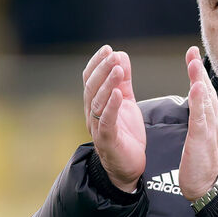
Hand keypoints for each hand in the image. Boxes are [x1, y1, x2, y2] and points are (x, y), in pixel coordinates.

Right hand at [82, 45, 145, 191]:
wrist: (127, 167)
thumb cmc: (125, 134)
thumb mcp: (126, 101)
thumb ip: (123, 81)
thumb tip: (120, 55)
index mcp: (95, 104)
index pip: (90, 79)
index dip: (97, 63)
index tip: (107, 49)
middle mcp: (92, 114)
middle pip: (92, 88)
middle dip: (102, 69)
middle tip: (112, 55)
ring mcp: (97, 127)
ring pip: (97, 102)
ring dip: (107, 83)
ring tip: (117, 69)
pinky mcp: (107, 140)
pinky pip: (106, 121)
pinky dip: (111, 106)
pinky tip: (118, 93)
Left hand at [178, 46, 217, 200]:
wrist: (211, 188)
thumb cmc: (204, 167)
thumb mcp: (202, 139)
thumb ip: (201, 123)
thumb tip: (199, 110)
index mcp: (212, 121)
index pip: (205, 93)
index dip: (199, 74)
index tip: (192, 57)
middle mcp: (214, 121)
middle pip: (206, 91)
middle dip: (199, 70)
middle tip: (192, 51)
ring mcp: (210, 129)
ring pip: (205, 100)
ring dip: (199, 79)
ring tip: (193, 62)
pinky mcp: (203, 139)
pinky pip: (201, 116)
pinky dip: (199, 101)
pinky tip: (197, 87)